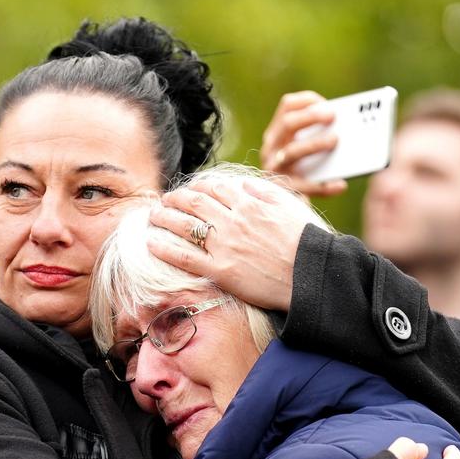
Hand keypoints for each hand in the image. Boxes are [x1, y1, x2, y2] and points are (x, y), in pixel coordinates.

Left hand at [148, 175, 326, 311]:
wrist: (309, 274)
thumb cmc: (304, 241)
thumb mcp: (287, 207)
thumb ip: (263, 192)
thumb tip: (243, 184)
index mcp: (248, 204)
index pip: (214, 189)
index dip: (196, 187)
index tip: (188, 190)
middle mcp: (232, 221)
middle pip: (194, 203)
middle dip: (175, 199)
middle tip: (164, 200)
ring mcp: (224, 246)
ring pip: (185, 226)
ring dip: (164, 218)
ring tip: (153, 216)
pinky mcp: (220, 271)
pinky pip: (185, 257)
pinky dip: (165, 249)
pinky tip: (150, 243)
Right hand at [260, 91, 348, 198]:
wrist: (284, 213)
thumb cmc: (306, 174)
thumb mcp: (308, 151)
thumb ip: (320, 136)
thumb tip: (348, 127)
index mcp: (278, 133)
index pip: (287, 106)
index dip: (308, 101)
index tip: (328, 103)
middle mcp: (271, 149)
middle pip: (288, 123)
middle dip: (311, 116)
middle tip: (333, 115)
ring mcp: (274, 170)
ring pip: (291, 151)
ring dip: (315, 144)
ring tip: (336, 140)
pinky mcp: (282, 192)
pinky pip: (303, 186)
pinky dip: (324, 186)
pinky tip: (340, 185)